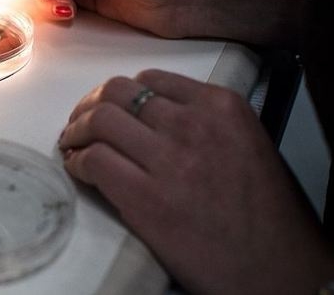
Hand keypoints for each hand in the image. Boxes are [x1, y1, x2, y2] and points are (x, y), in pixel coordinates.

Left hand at [59, 69, 333, 293]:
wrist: (277, 269)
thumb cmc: (265, 212)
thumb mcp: (245, 141)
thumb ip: (202, 119)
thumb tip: (149, 114)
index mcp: (220, 106)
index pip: (149, 80)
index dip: (120, 94)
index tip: (109, 106)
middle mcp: (192, 124)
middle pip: (116, 92)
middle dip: (90, 105)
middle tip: (80, 122)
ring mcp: (168, 159)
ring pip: (99, 121)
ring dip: (76, 131)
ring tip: (72, 144)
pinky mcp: (145, 197)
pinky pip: (94, 160)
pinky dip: (77, 161)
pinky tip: (78, 169)